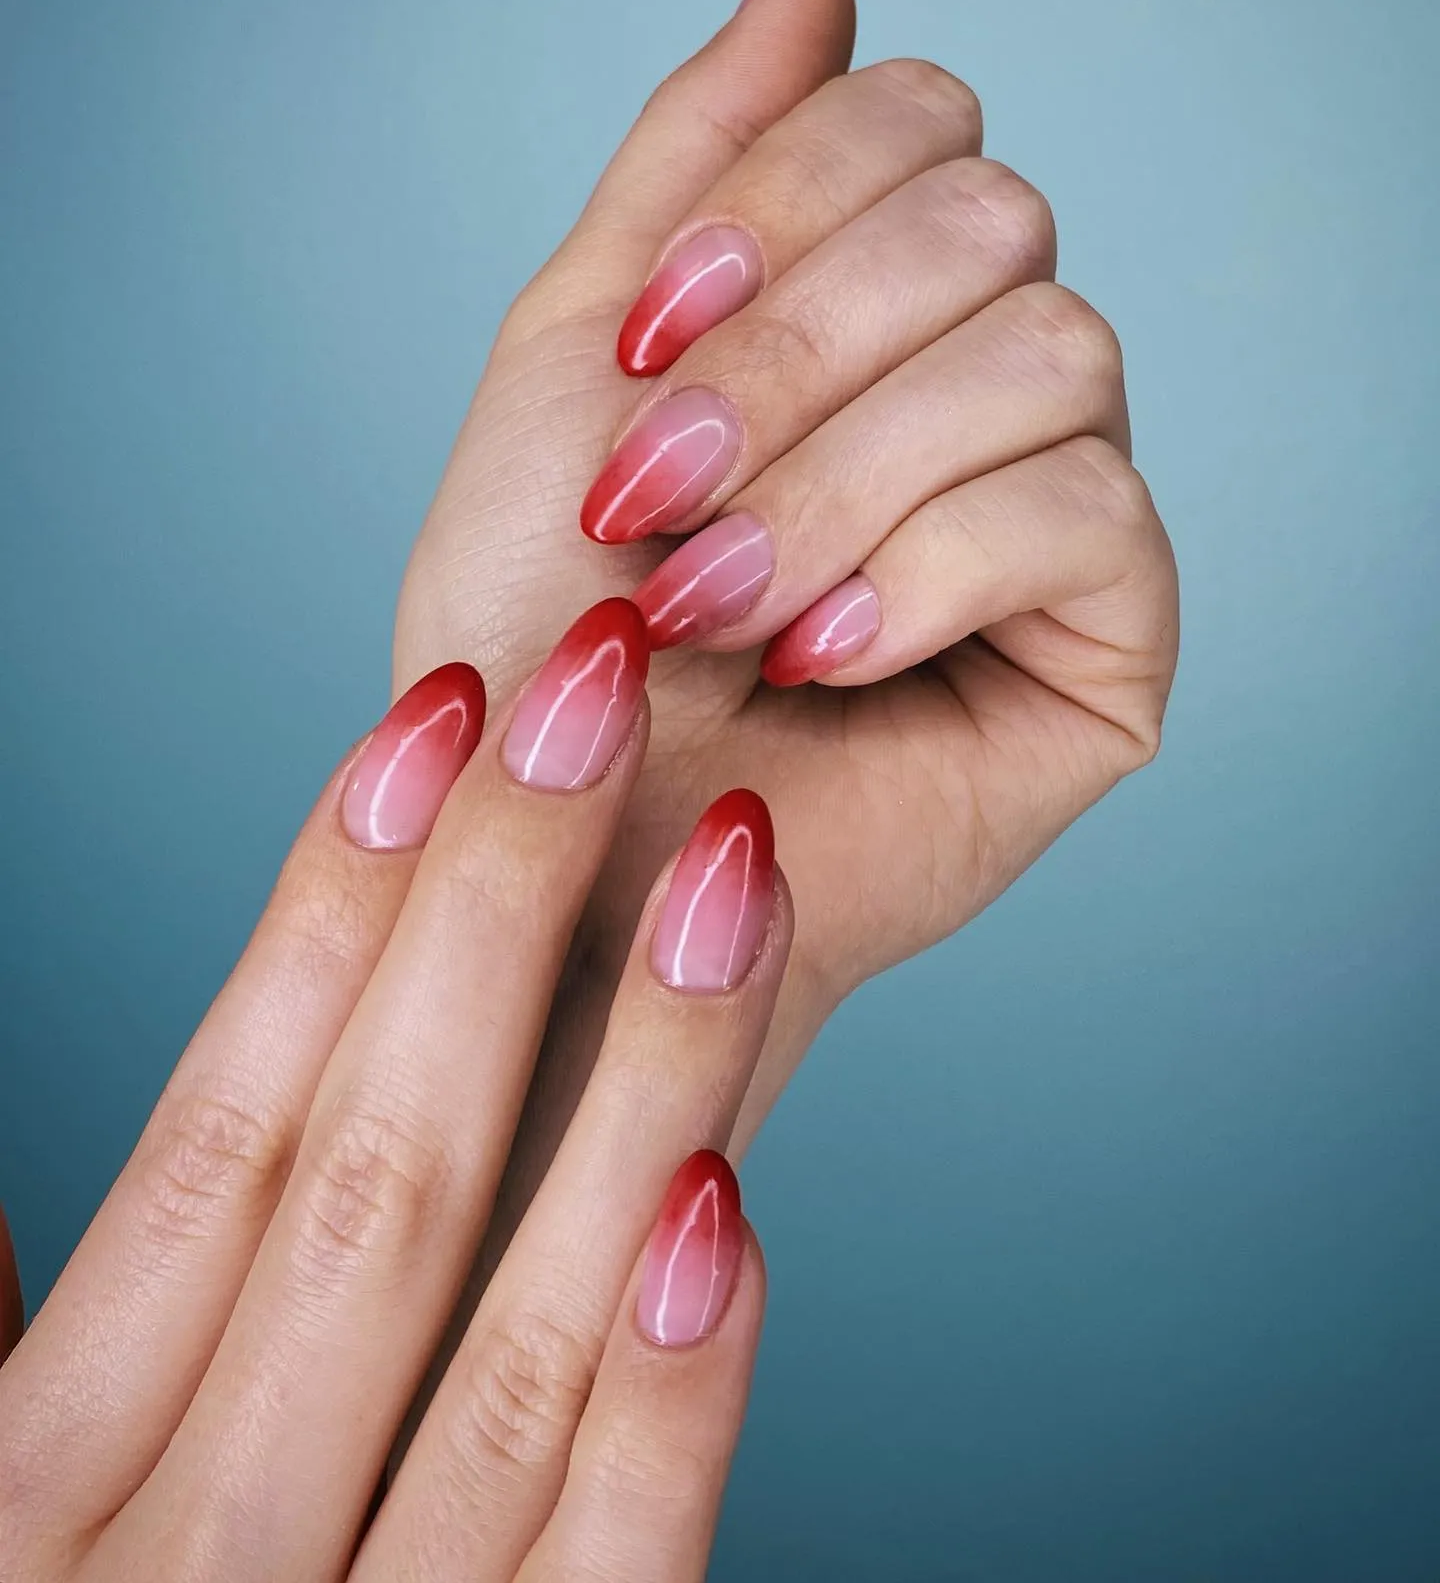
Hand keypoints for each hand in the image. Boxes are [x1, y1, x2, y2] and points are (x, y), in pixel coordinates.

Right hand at [0, 606, 787, 1581]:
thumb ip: (12, 1341)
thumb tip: (28, 1171)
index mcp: (15, 1484)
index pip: (215, 1126)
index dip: (330, 904)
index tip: (431, 720)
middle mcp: (166, 1570)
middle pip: (370, 1175)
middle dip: (491, 908)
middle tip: (589, 694)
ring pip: (512, 1329)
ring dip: (634, 1076)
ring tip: (721, 857)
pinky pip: (599, 1571)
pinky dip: (672, 1387)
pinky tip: (731, 1193)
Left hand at [394, 0, 1178, 1150]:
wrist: (558, 844)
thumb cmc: (547, 614)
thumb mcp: (583, 340)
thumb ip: (704, 143)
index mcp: (870, 297)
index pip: (922, 118)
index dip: (781, 203)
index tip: (640, 345)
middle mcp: (983, 379)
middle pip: (995, 217)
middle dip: (795, 352)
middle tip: (659, 493)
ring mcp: (1061, 503)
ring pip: (1052, 352)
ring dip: (841, 476)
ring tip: (716, 604)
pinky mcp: (1113, 638)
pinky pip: (1088, 513)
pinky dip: (925, 571)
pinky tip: (821, 656)